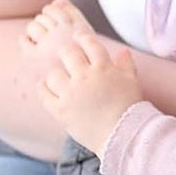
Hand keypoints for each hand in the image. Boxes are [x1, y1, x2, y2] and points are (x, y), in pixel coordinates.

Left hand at [39, 30, 144, 154]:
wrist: (123, 136)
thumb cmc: (130, 108)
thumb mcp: (132, 82)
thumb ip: (126, 64)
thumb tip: (122, 51)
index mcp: (103, 68)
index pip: (89, 43)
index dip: (83, 38)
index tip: (79, 39)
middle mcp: (85, 77)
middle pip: (68, 53)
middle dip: (67, 53)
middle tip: (68, 58)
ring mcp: (70, 94)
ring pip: (53, 73)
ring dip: (56, 74)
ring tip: (60, 79)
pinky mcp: (60, 110)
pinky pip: (44, 93)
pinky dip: (43, 88)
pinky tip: (46, 88)